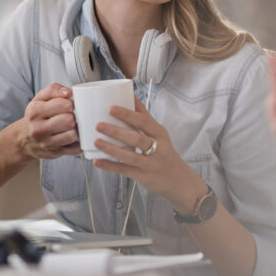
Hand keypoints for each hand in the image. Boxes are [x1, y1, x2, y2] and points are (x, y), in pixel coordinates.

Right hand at [15, 82, 80, 159]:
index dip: (70, 104)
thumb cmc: (35, 117)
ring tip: (70, 126)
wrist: (23, 139)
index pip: (64, 105)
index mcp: (35, 111)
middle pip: (69, 120)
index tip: (67, 106)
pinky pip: (76, 148)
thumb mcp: (39, 98)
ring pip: (73, 135)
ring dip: (75, 129)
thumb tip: (68, 92)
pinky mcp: (55, 153)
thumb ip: (54, 89)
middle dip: (73, 117)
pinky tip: (71, 136)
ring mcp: (47, 143)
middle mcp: (39, 128)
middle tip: (69, 116)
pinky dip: (78, 142)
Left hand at [92, 97, 206, 213]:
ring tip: (96, 141)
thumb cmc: (165, 153)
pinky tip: (98, 161)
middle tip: (99, 125)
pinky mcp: (144, 177)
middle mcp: (157, 148)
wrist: (179, 180)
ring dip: (111, 149)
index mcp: (160, 134)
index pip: (144, 121)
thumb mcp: (159, 134)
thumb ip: (145, 117)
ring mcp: (150, 164)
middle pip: (137, 138)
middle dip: (116, 131)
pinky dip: (110, 166)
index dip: (127, 114)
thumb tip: (131, 96)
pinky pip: (125, 171)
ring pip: (130, 156)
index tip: (111, 108)